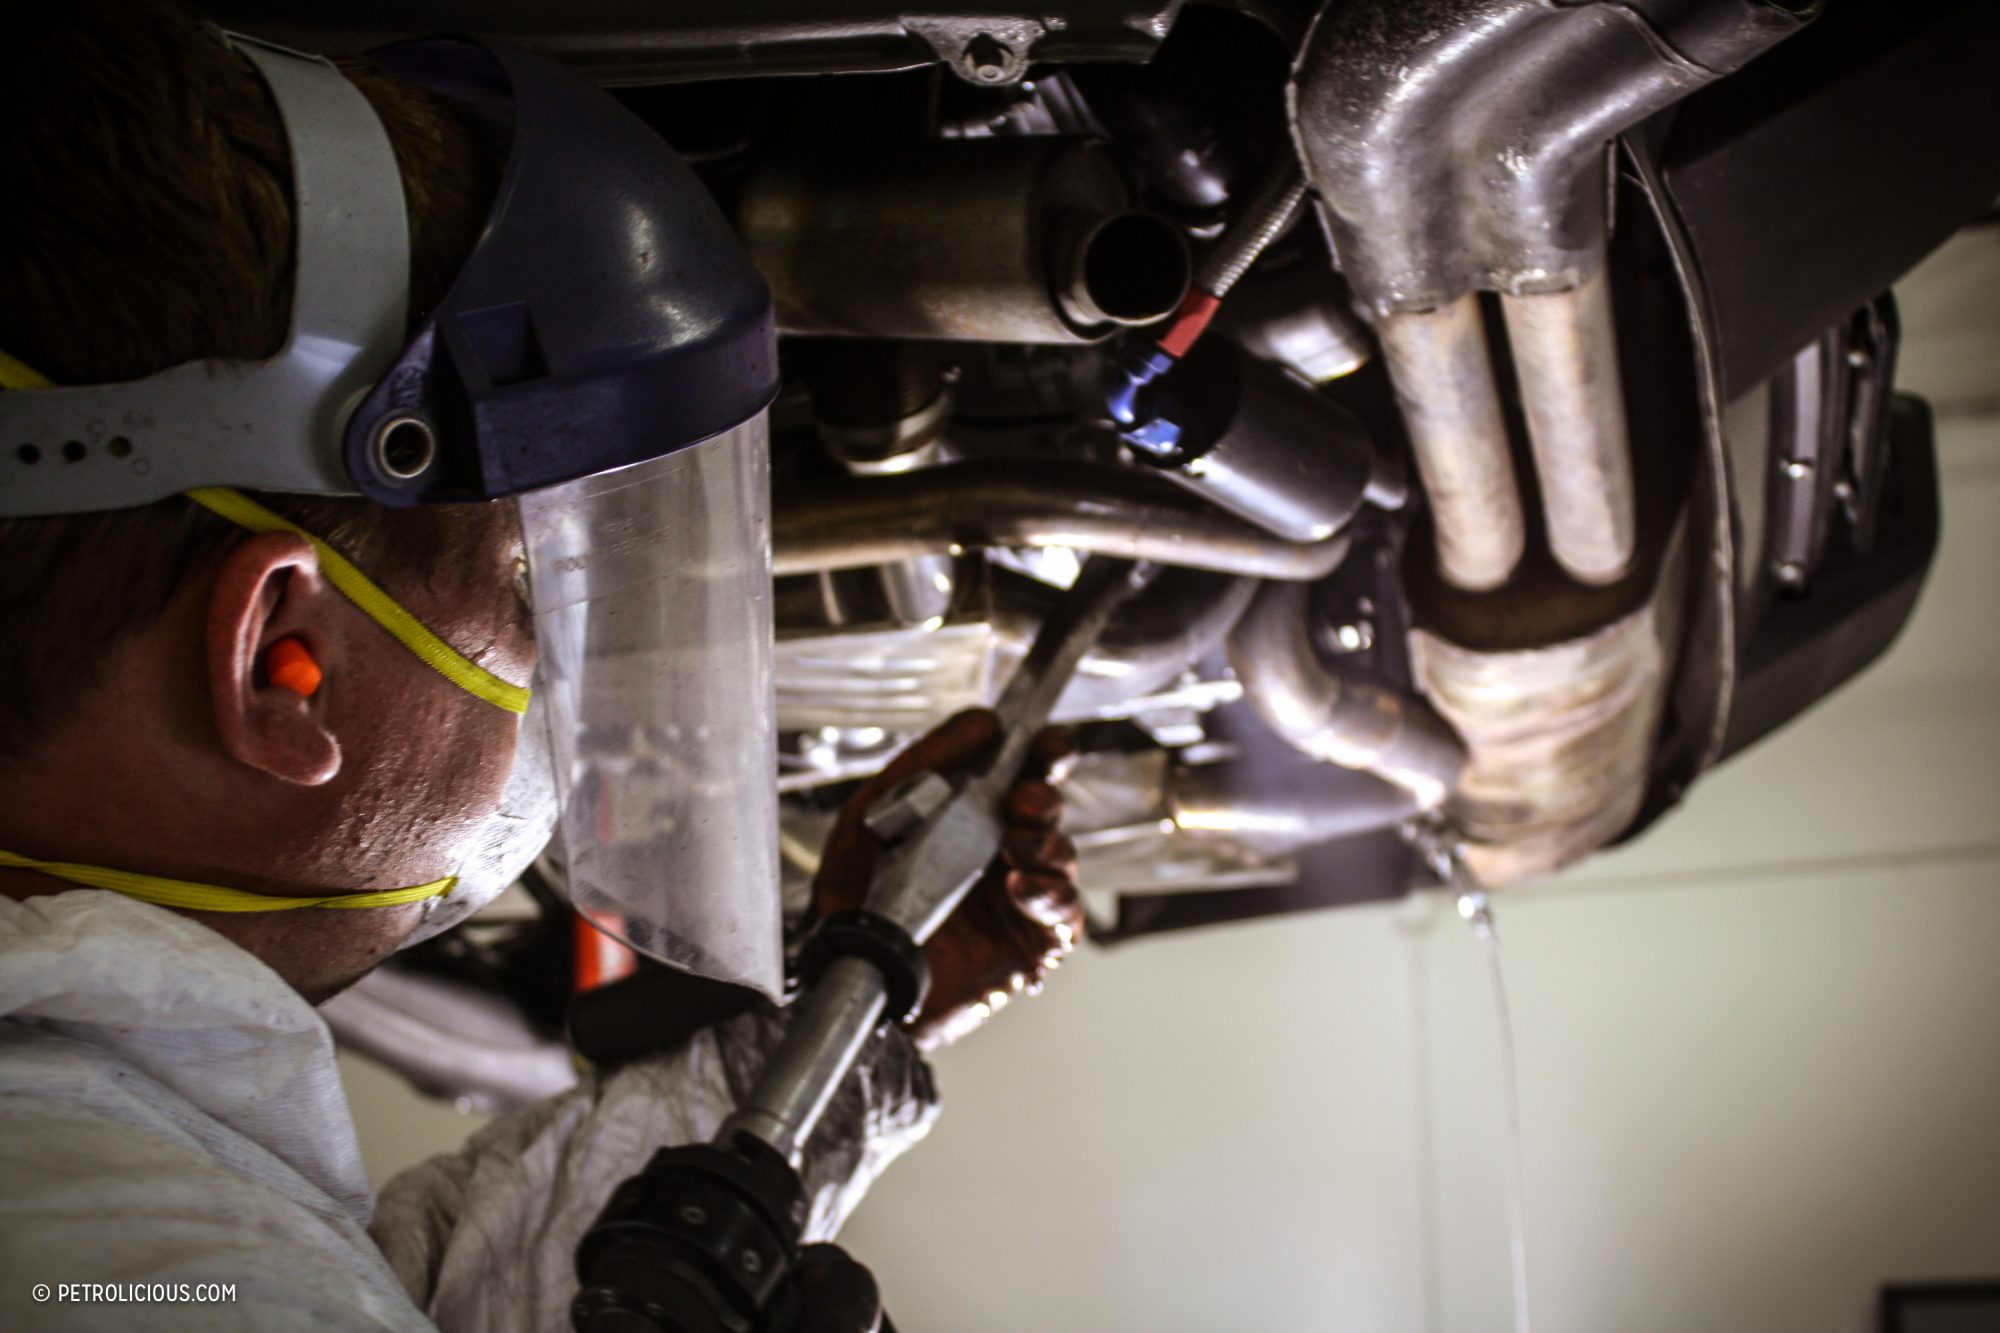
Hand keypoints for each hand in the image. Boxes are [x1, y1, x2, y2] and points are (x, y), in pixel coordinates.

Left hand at [813, 709, 1082, 1050]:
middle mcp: (1002, 852)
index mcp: (972, 814)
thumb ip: (926, 759)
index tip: (1045, 746)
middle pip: (1051, 809)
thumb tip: (983, 720)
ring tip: (1013, 845)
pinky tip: (1017, 887)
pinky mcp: (1030, 944)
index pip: (1026, 772)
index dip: (1047, 753)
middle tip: (1024, 798)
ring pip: (1063, 856)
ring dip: (1045, 842)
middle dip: (1045, 796)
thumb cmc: (854, 894)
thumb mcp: (873, 809)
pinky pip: (1062, 913)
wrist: (843, 964)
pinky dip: (1046, 894)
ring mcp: (1019, 898)